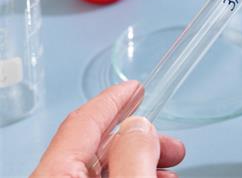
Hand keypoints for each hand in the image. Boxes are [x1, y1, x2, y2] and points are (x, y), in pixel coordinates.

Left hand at [32, 81, 184, 177]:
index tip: (135, 87)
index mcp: (56, 174)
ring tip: (170, 164)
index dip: (113, 99)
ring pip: (104, 168)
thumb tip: (139, 127)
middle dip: (140, 138)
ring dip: (141, 159)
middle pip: (96, 146)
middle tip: (169, 140)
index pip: (83, 121)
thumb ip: (133, 155)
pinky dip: (132, 176)